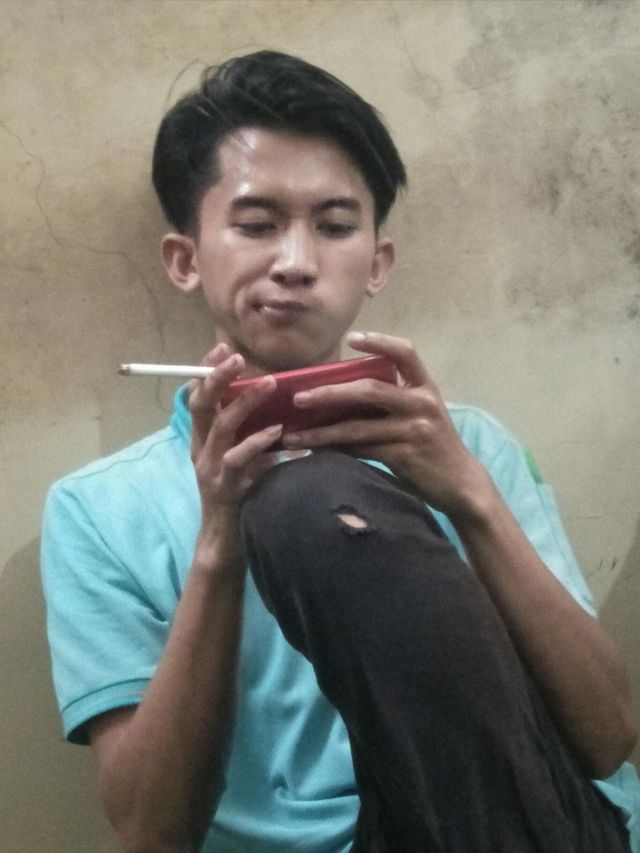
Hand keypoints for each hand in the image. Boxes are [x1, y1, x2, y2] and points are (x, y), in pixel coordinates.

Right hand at [188, 343, 279, 572]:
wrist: (226, 546)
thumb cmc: (241, 499)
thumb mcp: (246, 462)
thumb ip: (255, 438)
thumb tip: (281, 412)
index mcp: (204, 440)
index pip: (198, 397)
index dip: (206, 371)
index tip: (222, 348)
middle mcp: (201, 449)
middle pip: (201, 405)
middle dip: (217, 377)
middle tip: (236, 357)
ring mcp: (209, 468)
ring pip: (221, 425)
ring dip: (245, 401)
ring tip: (269, 383)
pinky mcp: (223, 487)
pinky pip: (238, 458)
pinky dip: (258, 442)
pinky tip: (278, 432)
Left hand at [281, 331, 492, 519]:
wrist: (461, 483)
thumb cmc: (432, 445)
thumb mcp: (420, 414)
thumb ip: (392, 400)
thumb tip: (339, 394)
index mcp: (425, 387)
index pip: (405, 353)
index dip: (378, 341)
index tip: (350, 339)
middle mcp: (422, 403)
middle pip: (369, 390)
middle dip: (329, 393)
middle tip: (298, 398)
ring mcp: (415, 429)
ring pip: (358, 426)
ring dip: (322, 432)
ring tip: (294, 436)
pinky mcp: (406, 455)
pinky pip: (363, 449)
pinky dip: (336, 450)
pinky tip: (316, 451)